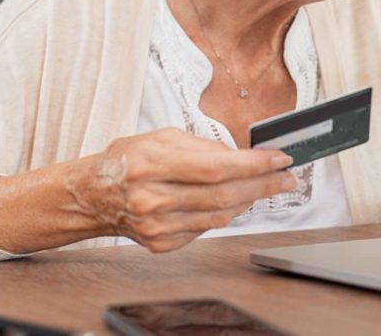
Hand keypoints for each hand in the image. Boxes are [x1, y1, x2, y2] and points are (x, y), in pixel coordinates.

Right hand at [70, 128, 295, 251]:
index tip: (279, 158)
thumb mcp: (160, 138)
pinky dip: (225, 213)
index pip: (215, 167)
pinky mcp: (162, 243)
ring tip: (270, 186)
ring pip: (219, 215)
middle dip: (263, 184)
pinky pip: (205, 228)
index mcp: (152, 164)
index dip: (253, 165)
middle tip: (288, 176)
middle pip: (223, 195)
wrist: (92, 196)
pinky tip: (237, 201)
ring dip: (250, 200)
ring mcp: (158, 225)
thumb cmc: (127, 160)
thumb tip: (242, 155)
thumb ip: (201, 147)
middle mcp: (153, 198)